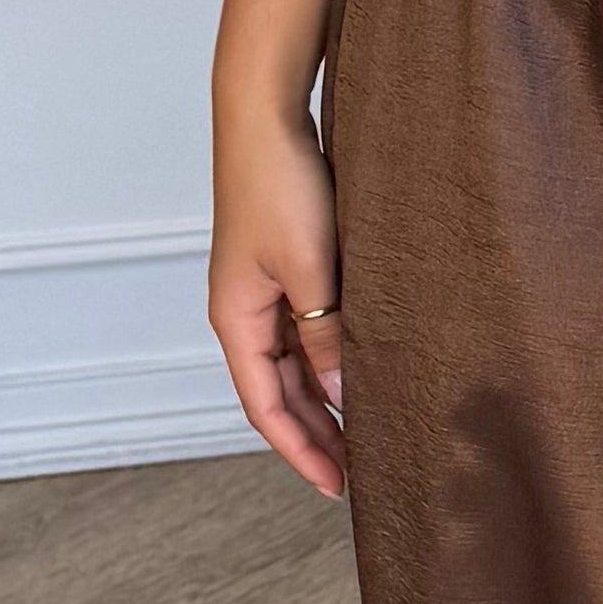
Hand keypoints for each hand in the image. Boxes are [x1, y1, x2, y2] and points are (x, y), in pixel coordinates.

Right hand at [211, 91, 351, 495]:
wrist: (266, 115)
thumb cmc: (281, 185)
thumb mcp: (311, 269)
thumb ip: (327, 335)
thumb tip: (345, 396)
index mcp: (236, 319)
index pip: (265, 407)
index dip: (301, 451)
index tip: (336, 488)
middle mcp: (244, 311)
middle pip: (278, 392)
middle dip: (315, 435)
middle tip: (359, 473)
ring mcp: (262, 289)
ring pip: (293, 363)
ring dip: (324, 399)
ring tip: (365, 432)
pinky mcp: (284, 265)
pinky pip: (304, 330)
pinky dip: (329, 358)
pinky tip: (361, 369)